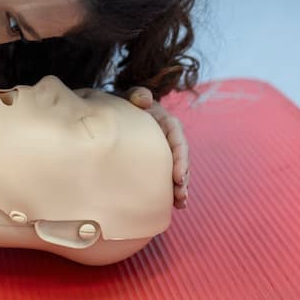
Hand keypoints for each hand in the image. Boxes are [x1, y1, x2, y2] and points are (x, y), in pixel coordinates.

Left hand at [125, 87, 189, 208]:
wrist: (117, 111)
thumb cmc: (125, 103)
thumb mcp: (130, 96)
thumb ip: (137, 94)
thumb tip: (144, 99)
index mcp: (167, 122)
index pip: (178, 140)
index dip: (180, 159)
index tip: (178, 176)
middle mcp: (170, 138)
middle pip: (181, 159)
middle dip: (183, 178)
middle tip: (180, 194)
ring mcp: (165, 151)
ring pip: (177, 171)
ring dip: (180, 188)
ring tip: (180, 204)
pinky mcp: (158, 162)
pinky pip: (167, 177)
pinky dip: (171, 190)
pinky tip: (174, 206)